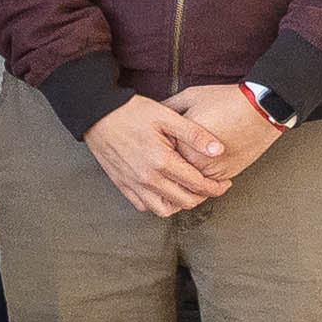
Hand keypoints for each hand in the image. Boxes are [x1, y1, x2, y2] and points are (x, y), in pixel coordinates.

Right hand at [85, 90, 237, 216]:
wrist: (96, 113)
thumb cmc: (131, 112)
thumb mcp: (167, 116)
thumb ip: (194, 134)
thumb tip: (219, 149)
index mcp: (162, 161)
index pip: (197, 184)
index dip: (216, 187)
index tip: (225, 182)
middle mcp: (147, 178)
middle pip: (184, 201)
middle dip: (204, 196)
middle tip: (212, 187)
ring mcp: (133, 184)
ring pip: (164, 209)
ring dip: (181, 204)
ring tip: (189, 191)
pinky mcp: (122, 184)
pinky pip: (144, 205)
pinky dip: (159, 204)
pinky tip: (166, 192)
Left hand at [161, 80, 283, 189]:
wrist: (262, 109)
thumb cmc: (228, 101)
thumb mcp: (190, 97)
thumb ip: (168, 107)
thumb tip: (153, 112)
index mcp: (183, 144)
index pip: (160, 153)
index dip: (156, 147)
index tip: (154, 143)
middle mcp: (197, 162)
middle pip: (172, 173)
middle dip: (165, 168)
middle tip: (159, 161)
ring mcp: (212, 171)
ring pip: (188, 186)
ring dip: (181, 181)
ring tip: (175, 170)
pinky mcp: (226, 175)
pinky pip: (206, 188)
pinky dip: (198, 185)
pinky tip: (194, 174)